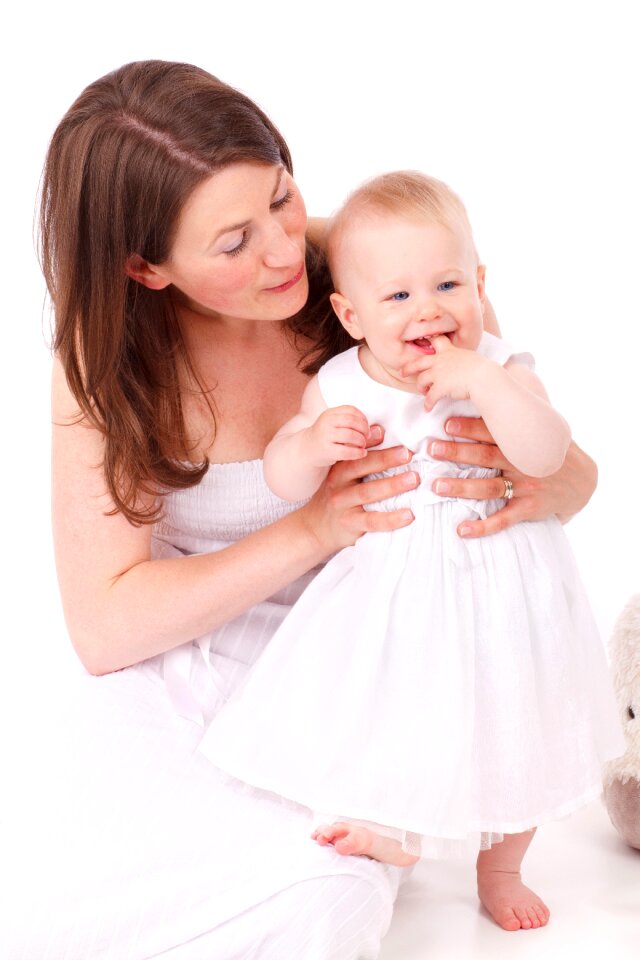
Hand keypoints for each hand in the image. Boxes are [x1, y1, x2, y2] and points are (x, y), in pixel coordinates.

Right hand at [300, 430, 417, 554]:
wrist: (315, 528)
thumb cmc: (337, 498)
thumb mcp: (342, 478)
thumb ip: (360, 461)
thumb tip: (383, 432)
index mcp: (339, 470)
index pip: (357, 454)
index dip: (374, 444)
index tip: (393, 437)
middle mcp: (338, 484)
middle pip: (362, 468)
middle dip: (386, 459)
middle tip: (408, 454)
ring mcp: (343, 505)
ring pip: (367, 492)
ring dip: (392, 485)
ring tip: (413, 479)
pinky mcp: (349, 524)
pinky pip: (371, 521)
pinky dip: (391, 519)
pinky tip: (408, 515)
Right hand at [308, 405, 369, 465]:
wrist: (306, 450)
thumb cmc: (327, 437)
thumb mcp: (336, 425)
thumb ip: (353, 424)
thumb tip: (379, 430)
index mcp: (330, 413)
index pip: (350, 410)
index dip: (362, 418)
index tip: (366, 426)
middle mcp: (326, 422)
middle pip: (352, 421)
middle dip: (363, 429)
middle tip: (367, 436)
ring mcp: (325, 436)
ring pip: (350, 435)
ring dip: (361, 441)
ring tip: (363, 445)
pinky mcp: (326, 450)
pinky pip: (346, 451)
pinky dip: (358, 453)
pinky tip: (362, 453)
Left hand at [401, 336, 490, 410]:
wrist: (483, 377)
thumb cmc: (483, 368)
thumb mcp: (470, 357)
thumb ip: (462, 359)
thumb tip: (464, 364)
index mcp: (449, 351)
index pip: (436, 341)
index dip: (428, 341)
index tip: (422, 342)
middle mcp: (440, 360)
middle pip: (418, 362)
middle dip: (408, 368)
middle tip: (402, 372)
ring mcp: (438, 373)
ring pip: (421, 380)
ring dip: (421, 387)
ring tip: (423, 392)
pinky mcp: (439, 387)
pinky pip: (430, 398)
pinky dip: (428, 404)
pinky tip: (428, 409)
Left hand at [429, 417, 596, 537]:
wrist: (582, 481)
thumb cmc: (550, 449)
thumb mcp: (541, 426)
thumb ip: (516, 410)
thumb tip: (501, 371)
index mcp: (521, 441)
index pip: (493, 431)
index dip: (470, 427)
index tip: (446, 423)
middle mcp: (522, 463)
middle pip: (485, 457)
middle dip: (457, 453)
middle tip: (430, 449)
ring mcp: (526, 487)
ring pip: (490, 488)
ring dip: (462, 488)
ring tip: (436, 486)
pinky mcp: (528, 509)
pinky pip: (504, 519)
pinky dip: (483, 527)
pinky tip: (461, 530)